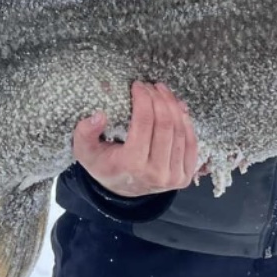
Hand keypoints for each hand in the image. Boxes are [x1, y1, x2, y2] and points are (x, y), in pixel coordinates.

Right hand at [73, 81, 198, 197]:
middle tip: (151, 86)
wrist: (121, 191)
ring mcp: (173, 177)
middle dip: (159, 99)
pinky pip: (192, 144)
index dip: (143, 99)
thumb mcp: (84, 151)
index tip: (138, 85)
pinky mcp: (184, 177)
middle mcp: (156, 173)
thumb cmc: (103, 165)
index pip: (144, 123)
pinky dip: (186, 121)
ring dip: (174, 106)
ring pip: (180, 132)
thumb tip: (100, 115)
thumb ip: (85, 133)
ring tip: (163, 91)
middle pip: (165, 125)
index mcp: (131, 165)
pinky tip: (178, 107)